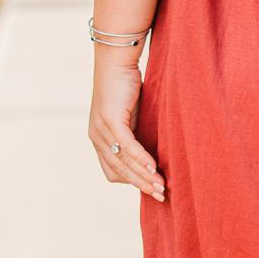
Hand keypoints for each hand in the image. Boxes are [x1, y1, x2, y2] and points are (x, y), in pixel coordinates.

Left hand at [88, 54, 165, 200]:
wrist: (116, 61)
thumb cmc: (126, 86)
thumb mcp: (129, 116)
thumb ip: (134, 134)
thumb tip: (151, 151)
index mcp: (98, 139)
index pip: (112, 171)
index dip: (131, 182)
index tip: (150, 189)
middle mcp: (96, 137)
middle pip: (119, 171)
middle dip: (141, 185)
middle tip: (161, 196)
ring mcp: (101, 130)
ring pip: (124, 162)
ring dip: (144, 176)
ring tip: (162, 186)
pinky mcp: (111, 120)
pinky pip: (128, 146)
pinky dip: (141, 159)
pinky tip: (154, 169)